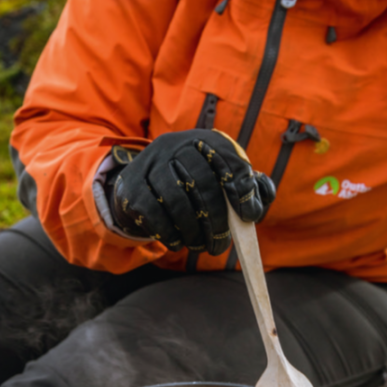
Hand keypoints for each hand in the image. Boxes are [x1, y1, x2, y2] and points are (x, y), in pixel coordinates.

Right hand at [108, 130, 274, 254]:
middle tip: (222, 245)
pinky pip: (152, 213)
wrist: (144, 186)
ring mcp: (149, 163)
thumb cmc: (193, 187)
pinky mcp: (130, 185)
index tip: (250, 216)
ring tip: (200, 247)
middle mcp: (174, 144)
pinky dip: (169, 233)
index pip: (227, 158)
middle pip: (201, 182)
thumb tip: (256, 206)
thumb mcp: (222, 181)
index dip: (242, 187)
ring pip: (176, 200)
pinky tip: (178, 243)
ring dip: (192, 231)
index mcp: (203, 140)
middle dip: (216, 220)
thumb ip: (248, 191)